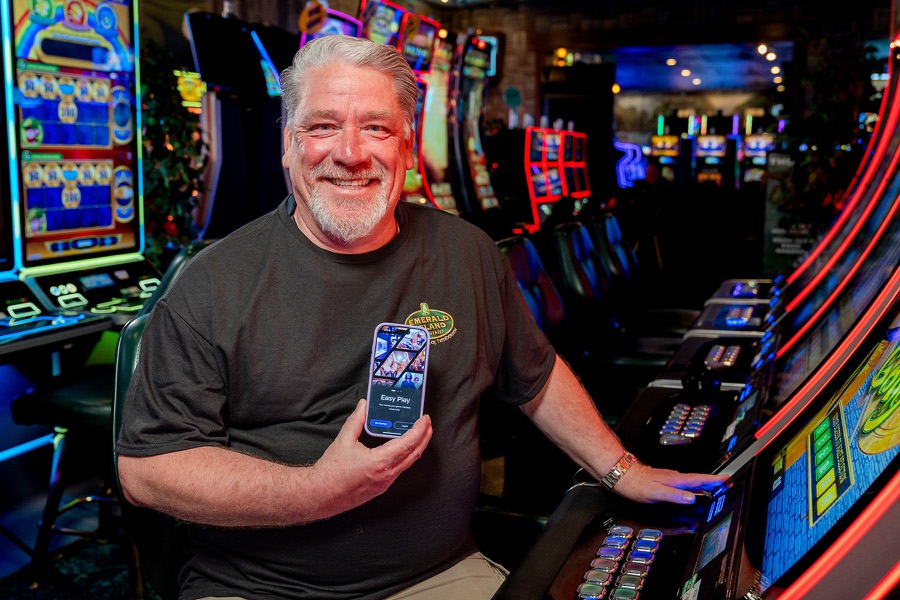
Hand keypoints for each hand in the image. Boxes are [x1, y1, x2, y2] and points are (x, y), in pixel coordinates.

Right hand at [309, 399, 432, 518]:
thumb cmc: (331, 471)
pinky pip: (399, 471)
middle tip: (427, 424)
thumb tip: (363, 405)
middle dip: (424, 437)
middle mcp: (386, 475)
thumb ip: (356, 420)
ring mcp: (385, 484)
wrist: (320, 494)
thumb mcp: (344, 440)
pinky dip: (406, 457)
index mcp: (379, 462)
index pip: (408, 444)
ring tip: (418, 434)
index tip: (425, 419)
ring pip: (408, 464)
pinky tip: (403, 449)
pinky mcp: (380, 488)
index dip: (419, 430)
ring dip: (416, 448)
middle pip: (415, 455)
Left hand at [612, 462, 728, 504]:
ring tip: (715, 489)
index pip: (698, 480)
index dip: (713, 481)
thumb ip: (674, 495)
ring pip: (691, 482)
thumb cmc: (635, 484)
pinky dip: (692, 487)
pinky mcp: (664, 481)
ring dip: (704, 485)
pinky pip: (683, 485)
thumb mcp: (655, 492)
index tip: (727, 480)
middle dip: (713, 482)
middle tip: (727, 484)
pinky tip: (691, 492)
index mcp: (675, 480)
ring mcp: (669, 479)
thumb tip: (692, 498)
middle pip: (698, 480)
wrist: (621, 474)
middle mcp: (674, 478)